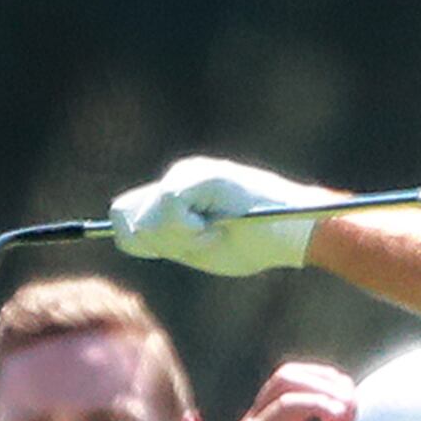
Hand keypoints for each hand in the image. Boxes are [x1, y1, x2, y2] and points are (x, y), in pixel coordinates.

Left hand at [110, 155, 334, 278]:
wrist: (296, 234)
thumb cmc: (254, 243)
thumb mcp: (199, 246)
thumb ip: (166, 238)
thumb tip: (128, 232)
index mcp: (175, 192)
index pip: (124, 217)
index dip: (143, 242)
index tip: (183, 248)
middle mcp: (177, 176)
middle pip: (127, 219)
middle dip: (160, 242)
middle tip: (201, 240)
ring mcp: (189, 172)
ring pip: (148, 221)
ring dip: (180, 239)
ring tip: (217, 232)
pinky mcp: (202, 175)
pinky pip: (170, 213)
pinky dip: (192, 232)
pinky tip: (219, 228)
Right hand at [233, 360, 355, 420]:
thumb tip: (347, 388)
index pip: (294, 382)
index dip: (324, 379)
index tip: (350, 396)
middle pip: (286, 375)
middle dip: (322, 378)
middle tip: (349, 398)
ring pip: (284, 382)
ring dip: (321, 389)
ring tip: (345, 408)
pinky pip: (286, 406)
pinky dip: (315, 404)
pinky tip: (337, 414)